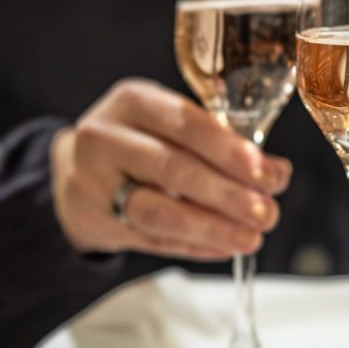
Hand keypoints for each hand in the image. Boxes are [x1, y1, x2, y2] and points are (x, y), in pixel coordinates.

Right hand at [50, 79, 290, 259]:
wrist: (73, 168)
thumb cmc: (136, 141)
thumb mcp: (166, 123)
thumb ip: (218, 143)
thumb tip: (275, 173)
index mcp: (132, 101)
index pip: (185, 124)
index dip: (229, 150)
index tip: (266, 173)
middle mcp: (106, 138)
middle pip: (173, 169)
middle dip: (227, 194)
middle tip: (267, 212)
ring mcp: (94, 182)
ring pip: (158, 211)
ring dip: (211, 227)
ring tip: (250, 237)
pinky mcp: (95, 221)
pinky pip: (151, 239)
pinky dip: (194, 245)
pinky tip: (224, 246)